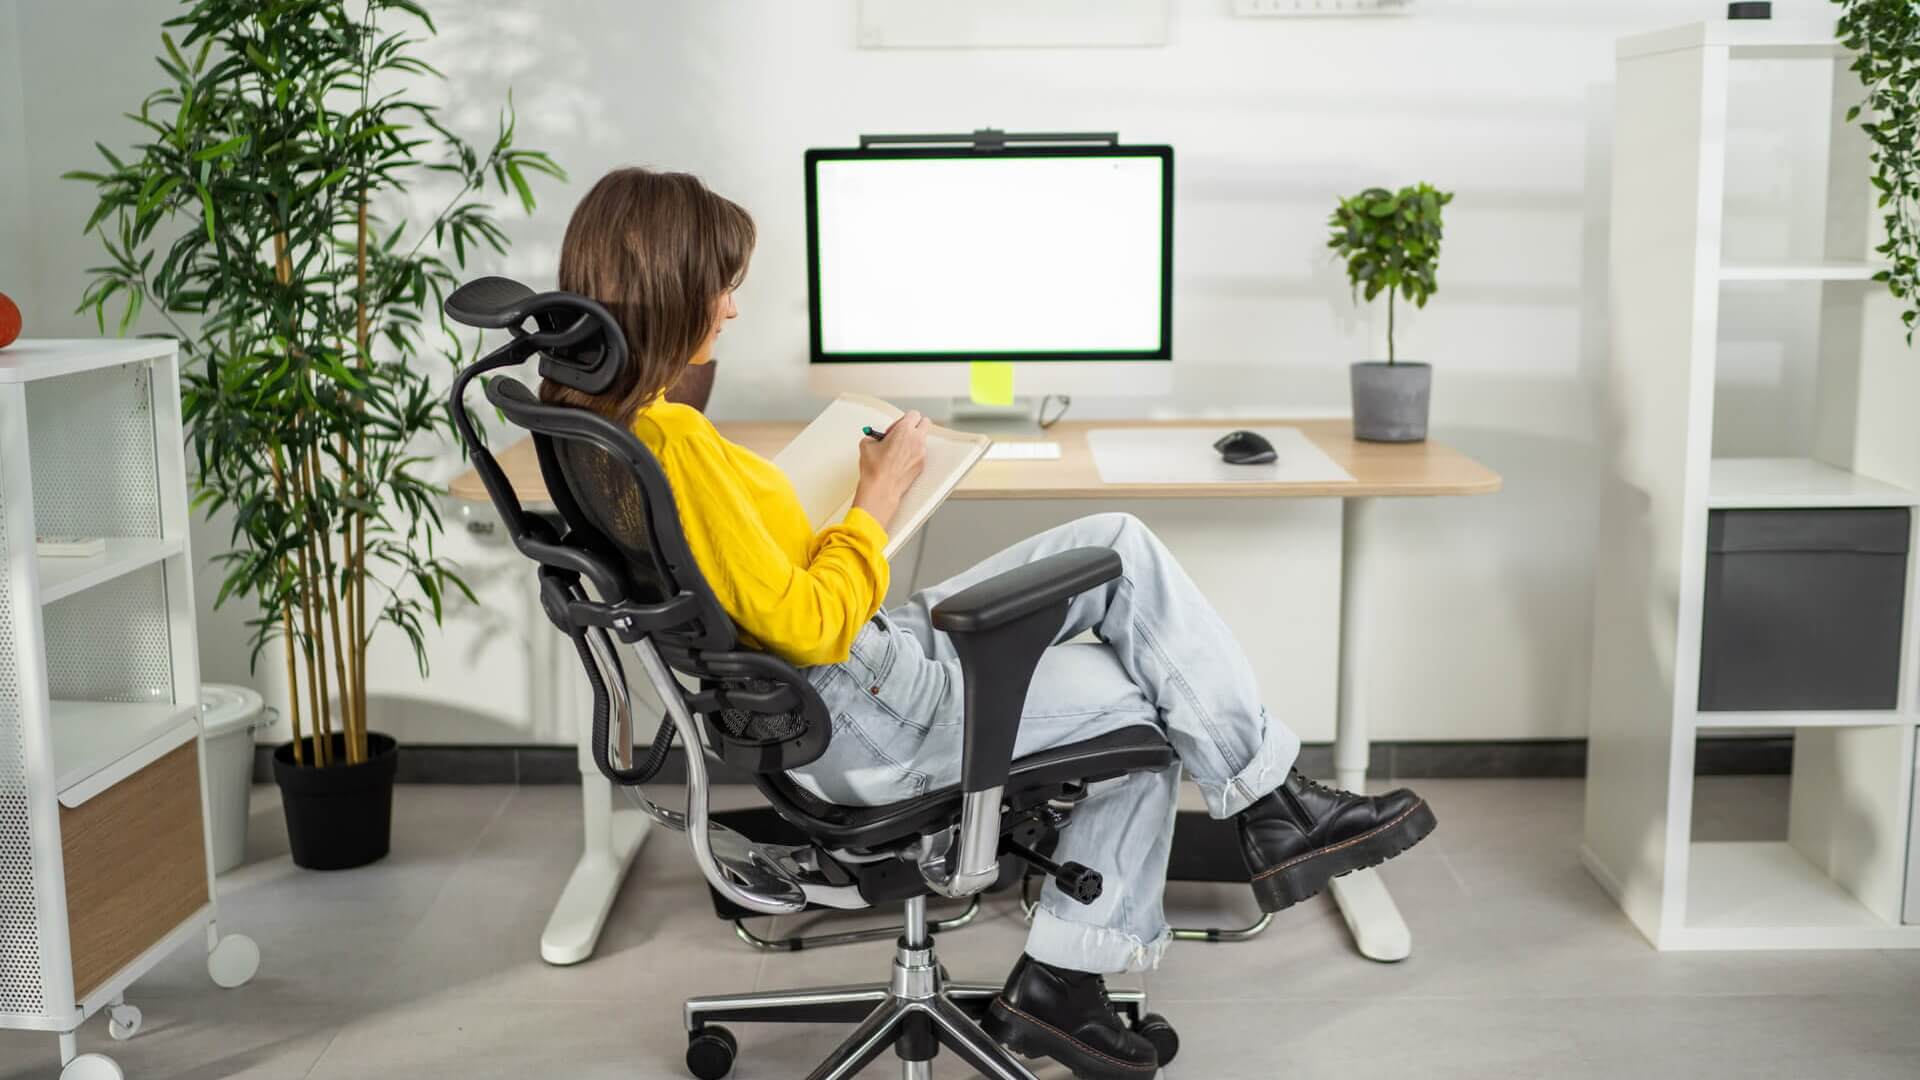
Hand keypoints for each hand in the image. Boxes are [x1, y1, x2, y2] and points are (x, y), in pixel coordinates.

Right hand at [853, 411, 929, 529]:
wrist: (881, 489)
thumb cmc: (875, 469)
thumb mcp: (867, 445)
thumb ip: (874, 436)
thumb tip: (875, 438)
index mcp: (904, 430)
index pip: (913, 414)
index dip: (902, 419)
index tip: (894, 428)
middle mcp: (917, 439)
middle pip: (925, 422)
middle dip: (915, 425)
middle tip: (902, 433)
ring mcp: (921, 453)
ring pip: (923, 439)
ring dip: (914, 440)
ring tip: (899, 450)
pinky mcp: (922, 465)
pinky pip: (921, 453)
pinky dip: (913, 454)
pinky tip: (900, 461)